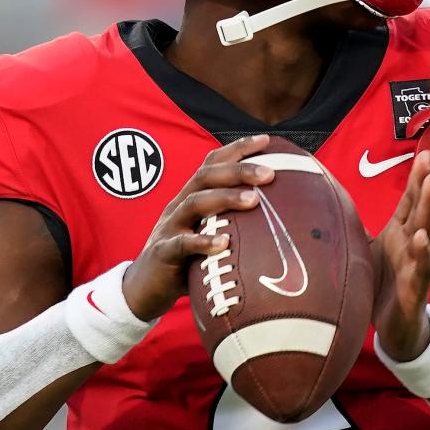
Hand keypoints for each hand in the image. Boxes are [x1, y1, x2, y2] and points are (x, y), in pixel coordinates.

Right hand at [122, 135, 274, 321]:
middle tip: (269, 173)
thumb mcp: (209, 234)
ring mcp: (169, 228)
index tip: (266, 141)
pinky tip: (224, 243)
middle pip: (205, 176)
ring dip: (225, 198)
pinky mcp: (163, 253)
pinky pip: (182, 244)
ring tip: (254, 200)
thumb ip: (234, 223)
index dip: (237, 149)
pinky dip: (202, 242)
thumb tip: (283, 220)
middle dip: (238, 170)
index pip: (212, 164)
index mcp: (191, 197)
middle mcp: (179, 206)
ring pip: (194, 203)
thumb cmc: (188, 260)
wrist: (146, 288)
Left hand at [373, 150, 429, 363]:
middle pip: (420, 209)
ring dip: (429, 209)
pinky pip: (421, 269)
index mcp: (400, 233)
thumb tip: (329, 203)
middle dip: (425, 184)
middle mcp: (411, 245)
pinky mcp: (416, 288)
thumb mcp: (365, 251)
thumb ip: (355, 228)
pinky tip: (422, 239)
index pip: (410, 200)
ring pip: (425, 232)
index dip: (416, 177)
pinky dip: (422, 253)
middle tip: (428, 159)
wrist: (395, 328)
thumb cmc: (382, 284)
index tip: (422, 152)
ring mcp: (417, 265)